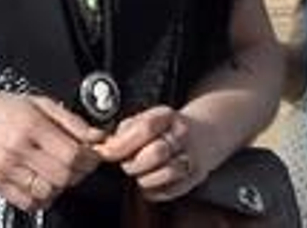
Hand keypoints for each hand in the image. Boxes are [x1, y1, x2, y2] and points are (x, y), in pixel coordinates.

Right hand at [0, 94, 102, 213]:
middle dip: (80, 172)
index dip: (90, 157)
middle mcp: (18, 148)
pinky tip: (44, 184)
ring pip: (48, 191)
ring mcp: (6, 169)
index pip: (72, 152)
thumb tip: (97, 135)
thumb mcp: (37, 102)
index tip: (94, 154)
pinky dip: (43, 198)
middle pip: (63, 174)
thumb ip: (70, 119)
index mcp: (31, 124)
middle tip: (81, 164)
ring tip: (61, 172)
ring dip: (62, 186)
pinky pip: (28, 202)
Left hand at [95, 105, 213, 202]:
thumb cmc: (165, 130)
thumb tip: (105, 147)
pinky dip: (153, 189)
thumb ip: (125, 131)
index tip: (106, 153)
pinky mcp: (194, 177)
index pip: (145, 128)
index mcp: (168, 116)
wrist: (201, 136)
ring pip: (164, 174)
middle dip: (134, 163)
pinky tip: (152, 180)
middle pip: (156, 153)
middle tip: (127, 163)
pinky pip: (167, 191)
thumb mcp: (145, 119)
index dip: (122, 144)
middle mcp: (183, 134)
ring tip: (141, 172)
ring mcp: (192, 155)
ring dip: (144, 178)